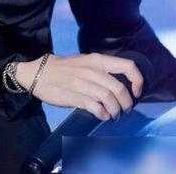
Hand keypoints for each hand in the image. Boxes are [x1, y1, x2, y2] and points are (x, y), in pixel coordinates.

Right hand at [16, 53, 142, 121]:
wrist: (38, 72)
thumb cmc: (64, 68)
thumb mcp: (84, 62)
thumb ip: (101, 70)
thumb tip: (120, 84)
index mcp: (97, 60)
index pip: (127, 66)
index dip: (137, 80)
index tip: (137, 92)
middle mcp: (92, 70)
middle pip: (119, 88)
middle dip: (126, 103)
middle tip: (125, 110)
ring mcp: (83, 83)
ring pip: (109, 99)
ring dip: (115, 111)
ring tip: (114, 115)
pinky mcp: (74, 96)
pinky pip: (95, 107)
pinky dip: (103, 114)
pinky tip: (102, 115)